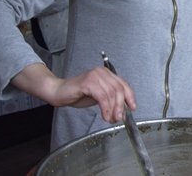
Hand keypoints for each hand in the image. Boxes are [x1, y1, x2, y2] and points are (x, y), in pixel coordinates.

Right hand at [12, 63, 136, 124]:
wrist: (59, 92)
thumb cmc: (78, 94)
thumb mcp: (98, 95)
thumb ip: (110, 98)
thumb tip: (122, 109)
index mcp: (107, 74)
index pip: (123, 84)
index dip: (130, 97)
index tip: (132, 107)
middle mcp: (102, 72)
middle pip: (119, 89)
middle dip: (121, 106)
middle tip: (120, 118)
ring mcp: (95, 76)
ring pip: (112, 94)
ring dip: (113, 109)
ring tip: (112, 119)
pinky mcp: (88, 83)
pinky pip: (102, 97)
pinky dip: (106, 108)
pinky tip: (105, 116)